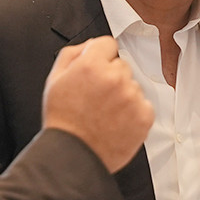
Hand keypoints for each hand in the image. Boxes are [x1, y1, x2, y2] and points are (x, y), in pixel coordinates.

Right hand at [41, 35, 152, 172]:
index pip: (108, 44)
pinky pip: (144, 104)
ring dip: (123, 96)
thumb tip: (91, 45)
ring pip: (133, 86)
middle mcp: (114, 78)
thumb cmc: (63, 119)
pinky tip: (116, 122)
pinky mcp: (144, 115)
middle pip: (121, 65)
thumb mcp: (55, 79)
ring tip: (105, 114)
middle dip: (111, 77)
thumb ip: (73, 54)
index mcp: (91, 65)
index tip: (97, 71)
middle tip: (97, 98)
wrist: (74, 155)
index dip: (100, 57)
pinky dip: (133, 113)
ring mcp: (132, 97)